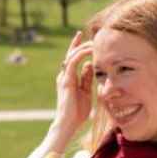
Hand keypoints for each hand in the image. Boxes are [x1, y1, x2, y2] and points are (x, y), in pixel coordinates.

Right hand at [48, 30, 94, 149]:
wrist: (68, 123)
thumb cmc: (77, 112)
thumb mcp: (86, 92)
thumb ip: (87, 79)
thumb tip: (91, 65)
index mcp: (69, 78)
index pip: (74, 60)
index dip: (79, 49)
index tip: (87, 40)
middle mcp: (64, 75)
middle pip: (70, 54)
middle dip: (77, 43)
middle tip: (85, 34)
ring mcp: (64, 77)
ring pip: (71, 56)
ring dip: (82, 47)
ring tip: (93, 42)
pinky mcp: (66, 80)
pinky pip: (72, 62)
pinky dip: (81, 55)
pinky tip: (90, 51)